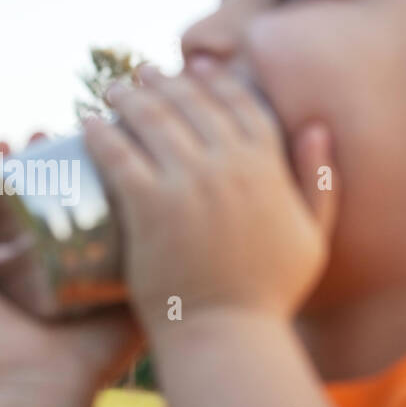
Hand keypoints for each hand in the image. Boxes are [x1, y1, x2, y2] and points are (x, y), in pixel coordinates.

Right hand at [0, 139, 144, 402]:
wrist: (47, 395)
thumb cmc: (94, 358)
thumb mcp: (136, 304)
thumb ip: (169, 271)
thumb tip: (212, 223)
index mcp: (50, 264)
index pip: (54, 203)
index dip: (65, 168)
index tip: (86, 137)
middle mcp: (13, 262)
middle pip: (17, 196)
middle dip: (30, 160)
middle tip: (47, 133)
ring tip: (12, 142)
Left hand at [82, 61, 336, 327]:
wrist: (229, 337)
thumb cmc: (270, 295)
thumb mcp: (312, 236)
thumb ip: (319, 180)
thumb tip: (316, 127)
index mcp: (268, 165)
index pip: (238, 102)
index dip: (212, 80)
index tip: (192, 69)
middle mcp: (229, 164)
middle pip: (190, 102)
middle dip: (163, 81)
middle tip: (142, 76)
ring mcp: (188, 183)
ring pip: (151, 119)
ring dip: (128, 95)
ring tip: (111, 90)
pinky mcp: (150, 206)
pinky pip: (118, 154)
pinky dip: (100, 133)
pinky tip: (86, 123)